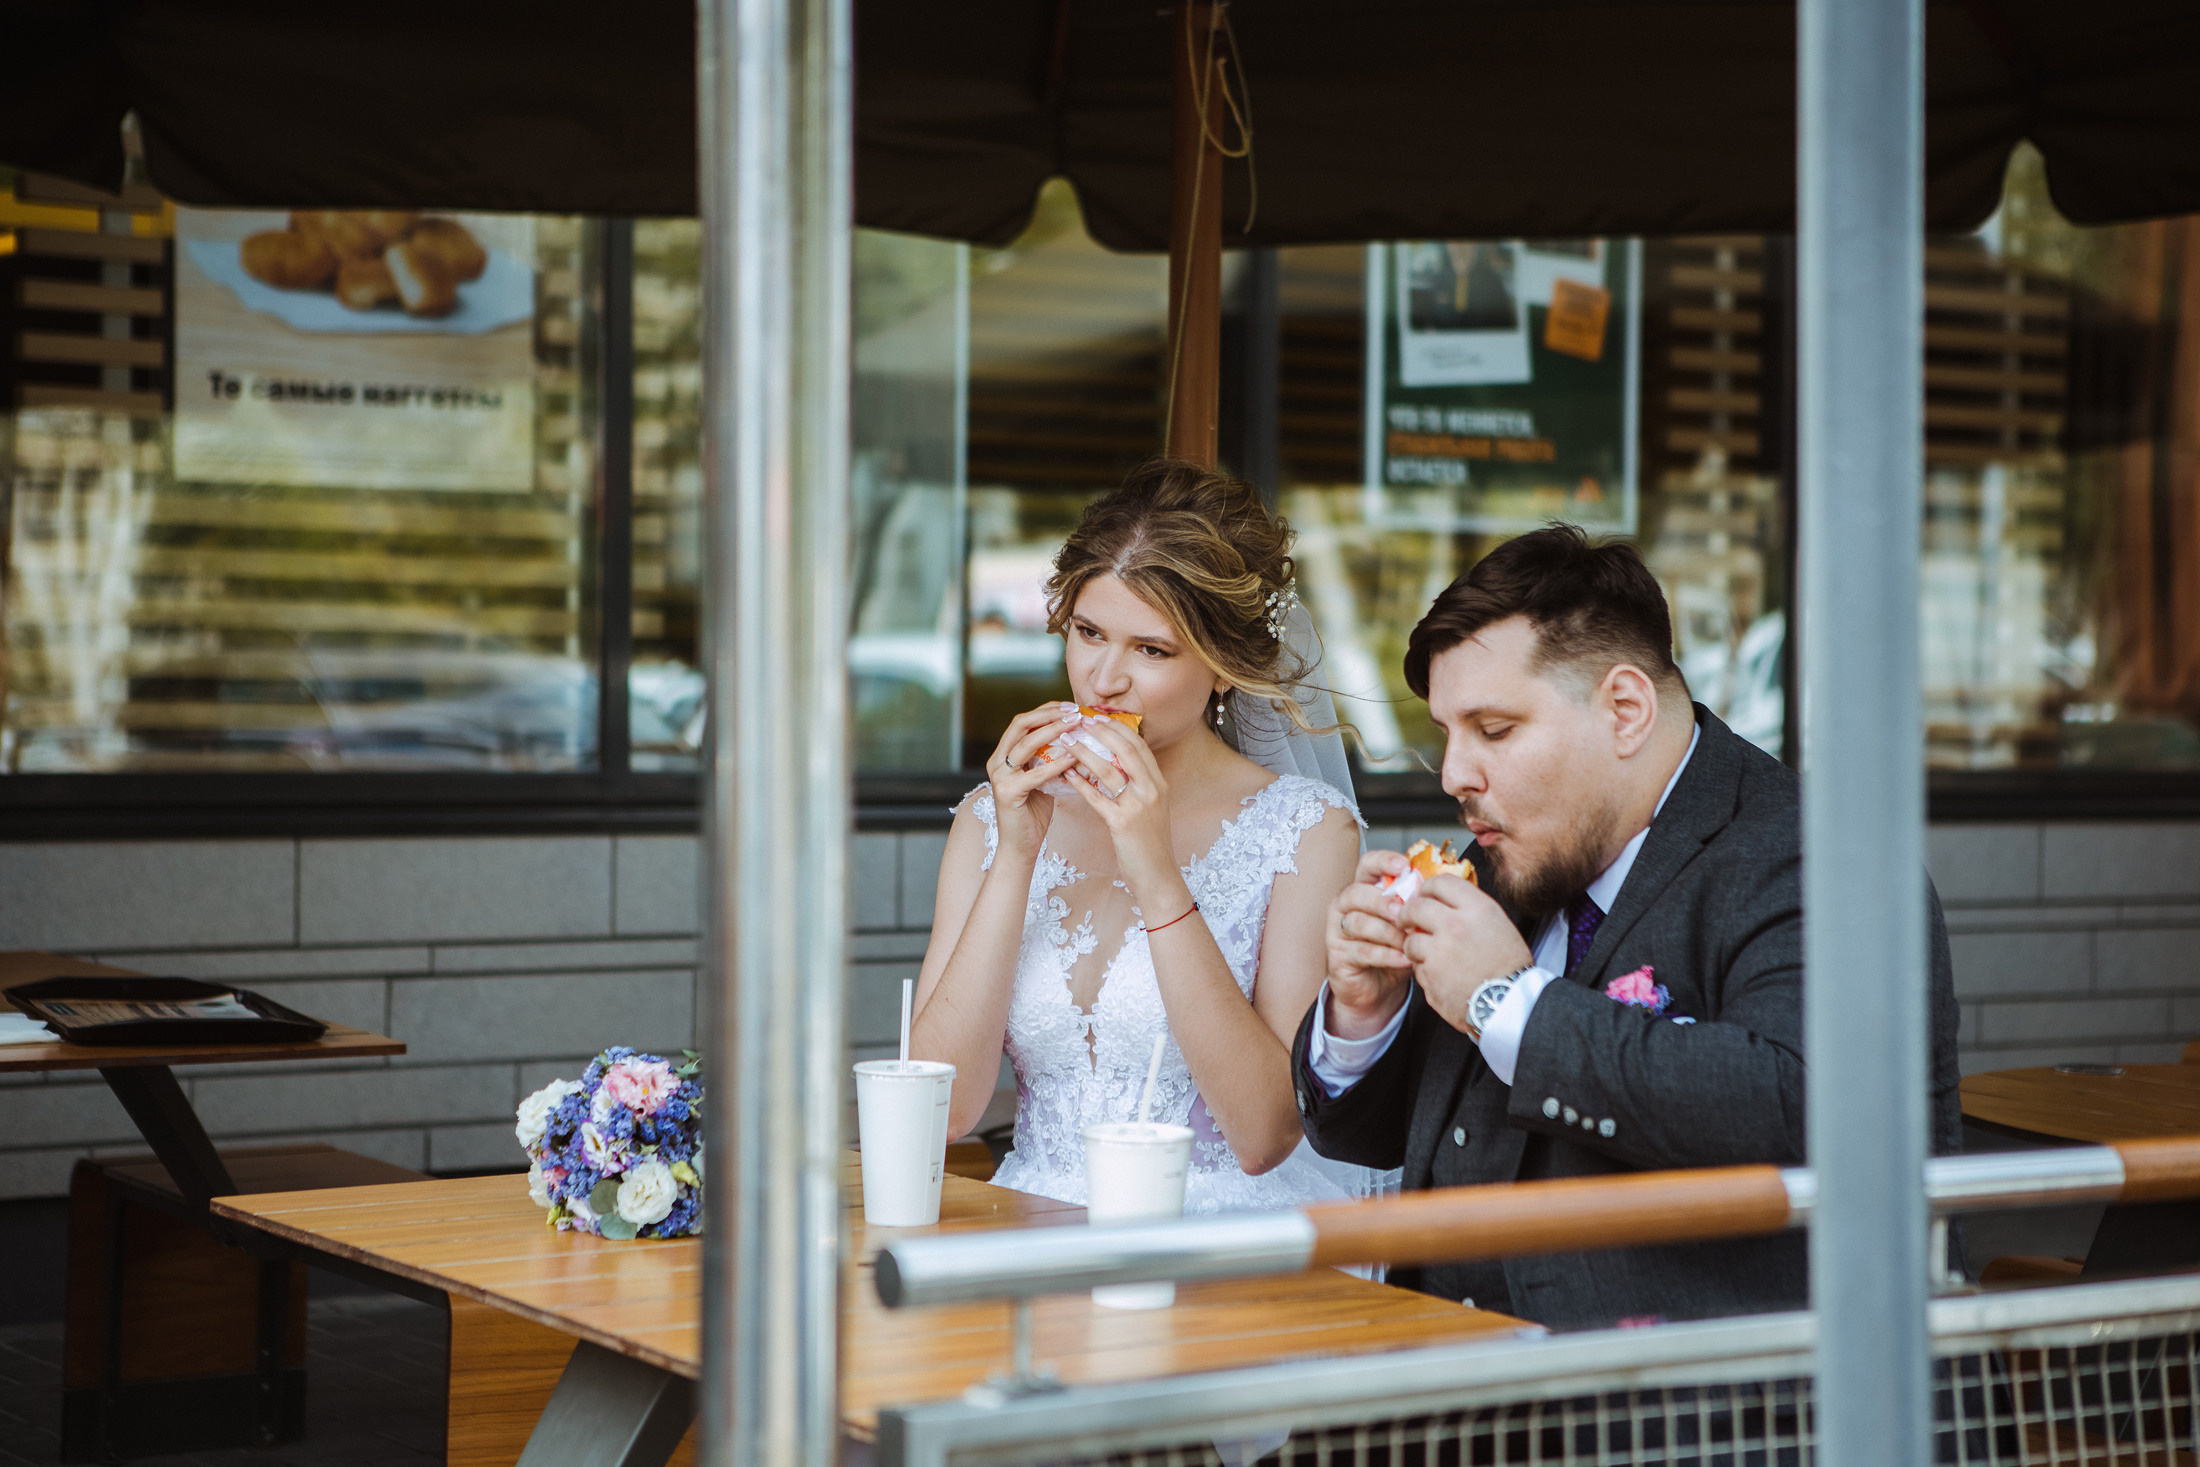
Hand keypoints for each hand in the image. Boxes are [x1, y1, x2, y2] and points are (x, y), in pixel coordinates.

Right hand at [984, 704, 1079, 861]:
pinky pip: (1035, 773)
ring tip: (1076, 726)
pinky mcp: (1007, 793)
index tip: (1072, 706)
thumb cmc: (1034, 813)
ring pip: (1026, 744)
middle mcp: (997, 761)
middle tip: (1075, 711)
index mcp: (1004, 755)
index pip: (1024, 721)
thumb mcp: (1043, 779)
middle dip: (1049, 714)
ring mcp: (999, 777)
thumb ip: (1051, 759)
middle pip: (1021, 724)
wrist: (1020, 846)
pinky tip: (1074, 757)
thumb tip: (1079, 739)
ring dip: (1053, 731)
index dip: (1047, 710)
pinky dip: (1056, 763)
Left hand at [1058, 715, 1177, 895]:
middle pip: (1126, 749)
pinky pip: (1097, 797)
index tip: (1099, 717)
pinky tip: (1066, 773)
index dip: (1118, 728)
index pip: (1139, 745)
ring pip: (1109, 769)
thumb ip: (1140, 786)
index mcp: (1159, 784)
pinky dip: (1080, 782)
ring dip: (1085, 752)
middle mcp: (1151, 790)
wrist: (1158, 876)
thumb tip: (1119, 765)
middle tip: (1080, 720)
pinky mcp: (1122, 823)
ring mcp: (1138, 806)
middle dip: (1102, 731)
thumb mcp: (1151, 809)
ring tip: (1066, 741)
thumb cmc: (1150, 844)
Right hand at [1324, 850, 1415, 1038]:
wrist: (1377, 988)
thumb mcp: (1408, 923)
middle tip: (1403, 912)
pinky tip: (1405, 959)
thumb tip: (1440, 887)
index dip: (1383, 861)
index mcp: (1364, 889)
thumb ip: (1416, 906)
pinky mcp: (1338, 956)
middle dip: (1382, 901)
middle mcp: (1345, 906)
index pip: (1366, 865)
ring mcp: (1338, 931)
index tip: (1404, 866)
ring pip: (1357, 923)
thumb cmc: (1395, 949)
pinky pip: (1361, 951)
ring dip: (1387, 932)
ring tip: (1408, 942)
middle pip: (1356, 893)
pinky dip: (1386, 955)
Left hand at [1399, 873, 1534, 1036]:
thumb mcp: (1498, 924)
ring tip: (1427, 953)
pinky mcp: (1430, 976)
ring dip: (1415, 946)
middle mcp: (1455, 926)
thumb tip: (1443, 901)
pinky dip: (1424, 970)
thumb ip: (1469, 909)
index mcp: (1476, 909)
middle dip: (1407, 913)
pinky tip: (1440, 975)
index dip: (1428, 888)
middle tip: (1407, 920)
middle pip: (1416, 907)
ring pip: (1410, 940)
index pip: (1440, 882)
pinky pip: (1417, 968)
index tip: (1424, 896)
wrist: (1510, 1003)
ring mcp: (1439, 952)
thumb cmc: (1509, 965)